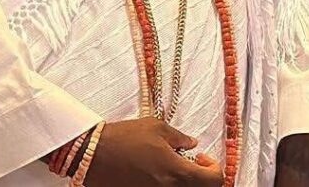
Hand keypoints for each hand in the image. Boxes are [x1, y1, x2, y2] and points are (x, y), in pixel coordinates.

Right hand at [83, 118, 222, 186]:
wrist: (93, 154)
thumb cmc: (123, 138)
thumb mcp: (154, 127)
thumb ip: (179, 137)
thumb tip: (192, 144)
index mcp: (179, 172)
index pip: (215, 179)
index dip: (214, 168)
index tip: (204, 158)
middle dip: (202, 176)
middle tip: (193, 163)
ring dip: (185, 180)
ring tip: (172, 166)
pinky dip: (169, 183)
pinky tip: (158, 172)